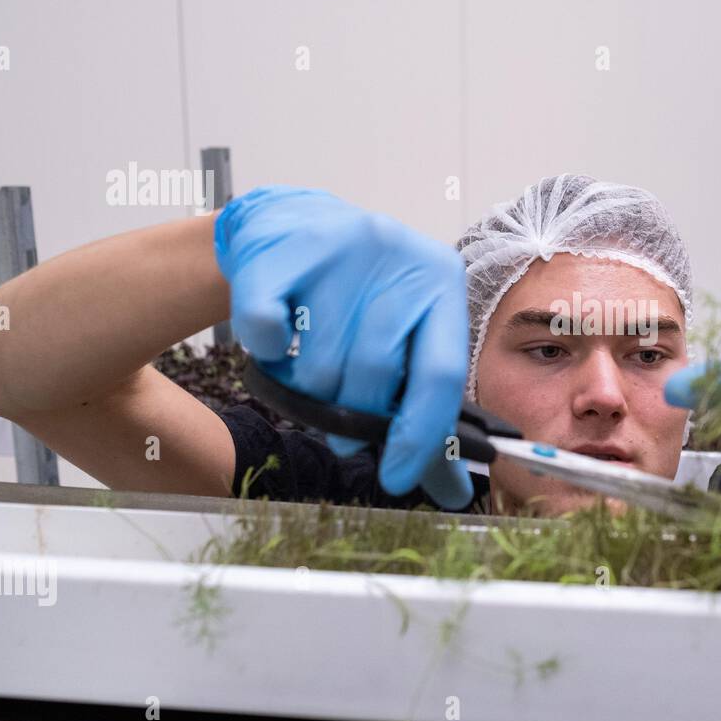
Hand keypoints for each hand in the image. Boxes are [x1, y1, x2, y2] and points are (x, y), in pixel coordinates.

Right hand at [215, 186, 471, 507]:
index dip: (420, 435)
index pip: (442, 374)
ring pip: (319, 364)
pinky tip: (280, 338)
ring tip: (312, 369)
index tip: (397, 477)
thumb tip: (455, 494)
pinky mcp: (279, 252)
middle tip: (342, 430)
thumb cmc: (359, 298)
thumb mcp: (407, 344)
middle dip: (353, 417)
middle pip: (374, 374)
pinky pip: (265, 334)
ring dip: (308, 388)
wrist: (292, 226)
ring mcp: (338, 250)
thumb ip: (427, 417)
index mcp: (442, 284)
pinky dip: (267, 353)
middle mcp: (398, 258)